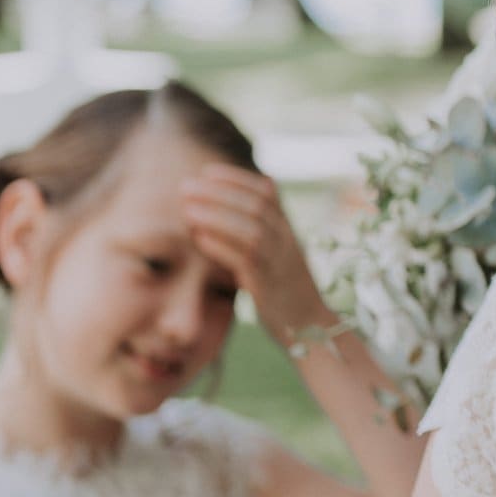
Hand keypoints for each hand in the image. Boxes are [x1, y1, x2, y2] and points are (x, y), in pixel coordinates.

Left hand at [182, 164, 326, 338]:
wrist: (309, 324)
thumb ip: (255, 231)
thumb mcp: (276, 253)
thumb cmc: (283, 288)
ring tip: (186, 210)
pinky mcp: (269, 286)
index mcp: (288, 229)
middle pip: (257, 206)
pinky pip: (247, 261)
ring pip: (252, 230)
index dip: (237, 179)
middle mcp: (287, 241)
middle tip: (185, 187)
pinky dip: (222, 247)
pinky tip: (199, 239)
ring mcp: (280, 263)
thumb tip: (216, 211)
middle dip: (219, 192)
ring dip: (216, 216)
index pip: (268, 192)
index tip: (207, 172)